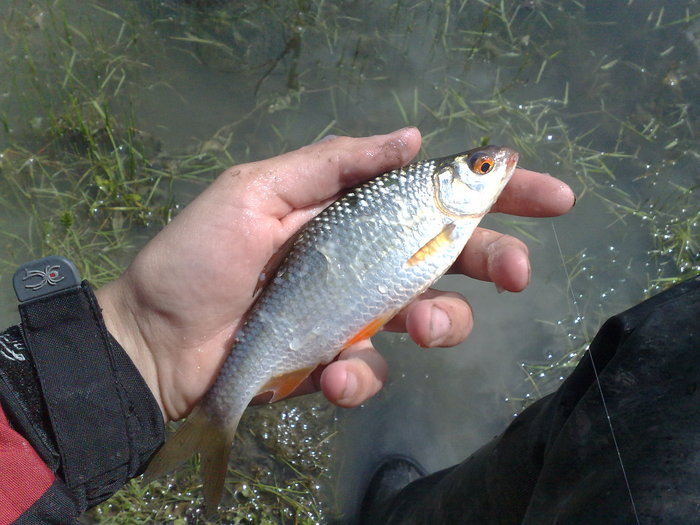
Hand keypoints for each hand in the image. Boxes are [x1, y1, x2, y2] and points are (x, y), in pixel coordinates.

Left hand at [95, 128, 574, 421]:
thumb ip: (332, 163)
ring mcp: (354, 315)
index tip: (543, 192)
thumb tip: (412, 138)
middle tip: (516, 270)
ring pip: (429, 318)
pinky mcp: (337, 362)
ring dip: (437, 322)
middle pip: (448, 256)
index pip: (430, 194)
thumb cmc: (199, 259)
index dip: (490, 192)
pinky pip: (373, 374)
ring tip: (413, 326)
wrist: (155, 341)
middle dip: (492, 259)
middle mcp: (361, 261)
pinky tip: (329, 372)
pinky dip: (358, 376)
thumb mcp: (257, 190)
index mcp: (348, 213)